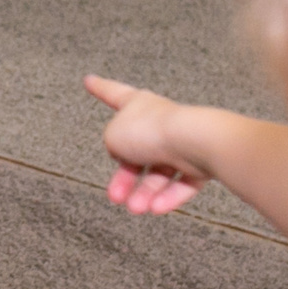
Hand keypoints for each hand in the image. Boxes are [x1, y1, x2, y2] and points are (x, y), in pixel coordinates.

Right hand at [85, 74, 207, 214]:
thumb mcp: (113, 136)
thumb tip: (124, 154)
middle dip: (125, 178)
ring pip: (159, 174)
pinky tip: (156, 208)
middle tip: (115, 196)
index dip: (99, 88)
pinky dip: (169, 197)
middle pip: (137, 153)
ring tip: (136, 208)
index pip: (113, 93)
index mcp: (137, 105)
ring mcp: (180, 143)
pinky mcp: (199, 163)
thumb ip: (112, 144)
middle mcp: (158, 122)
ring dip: (145, 193)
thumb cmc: (152, 131)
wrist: (194, 142)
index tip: (89, 80)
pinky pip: (180, 183)